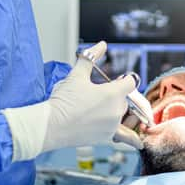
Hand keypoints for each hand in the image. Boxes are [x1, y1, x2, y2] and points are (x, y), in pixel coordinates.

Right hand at [2, 42, 140, 160]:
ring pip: (124, 116)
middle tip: (101, 95)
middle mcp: (117, 110)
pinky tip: (134, 140)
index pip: (130, 82)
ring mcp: (112, 125)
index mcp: (113, 93)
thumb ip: (91, 57)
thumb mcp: (77, 75)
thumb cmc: (63, 100)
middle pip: (126, 99)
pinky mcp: (106, 138)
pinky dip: (127, 136)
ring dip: (120, 112)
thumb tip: (102, 44)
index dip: (124, 79)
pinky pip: (123, 136)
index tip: (117, 80)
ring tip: (106, 110)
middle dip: (118, 96)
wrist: (50, 126)